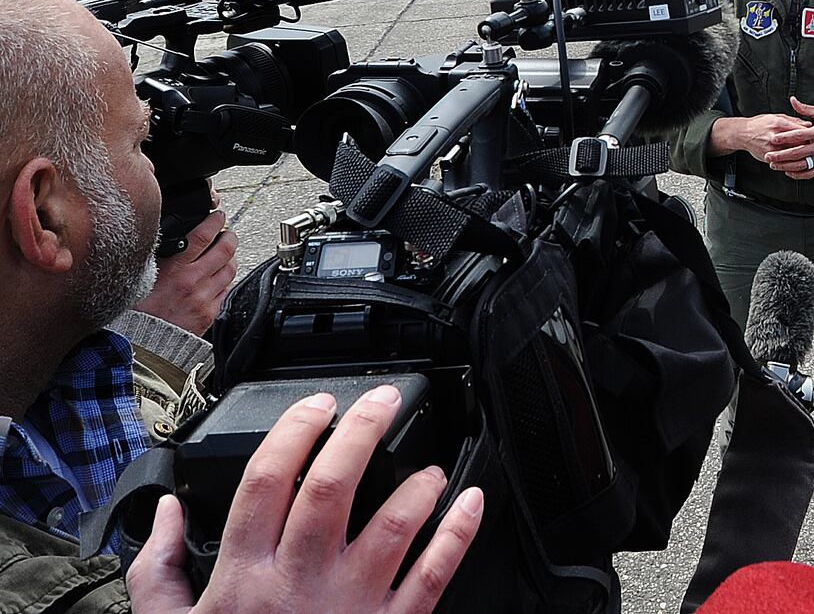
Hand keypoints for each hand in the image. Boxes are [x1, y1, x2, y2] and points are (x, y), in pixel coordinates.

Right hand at [125, 385, 483, 613]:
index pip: (266, 483)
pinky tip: (470, 503)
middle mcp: (298, 584)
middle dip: (362, 433)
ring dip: (418, 487)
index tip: (318, 404)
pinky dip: (458, 536)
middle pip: (333, 489)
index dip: (293, 431)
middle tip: (384, 401)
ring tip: (430, 466)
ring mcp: (349, 606)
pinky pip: (433, 577)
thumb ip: (160, 569)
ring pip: (392, 528)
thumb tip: (165, 513)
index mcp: (244, 577)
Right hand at [135, 198, 238, 334]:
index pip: (202, 235)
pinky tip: (219, 277)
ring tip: (226, 253)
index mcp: (173, 269)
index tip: (217, 216)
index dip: (214, 221)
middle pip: (225, 249)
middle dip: (229, 236)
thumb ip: (160, 258)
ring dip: (231, 257)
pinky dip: (226, 279)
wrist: (141, 346)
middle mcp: (192, 282)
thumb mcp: (142, 278)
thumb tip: (171, 239)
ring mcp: (204, 298)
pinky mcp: (210, 313)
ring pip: (230, 268)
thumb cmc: (136, 313)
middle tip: (227, 232)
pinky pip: (227, 290)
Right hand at [711, 113, 809, 160]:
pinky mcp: (767, 157)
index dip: (810, 134)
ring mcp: (770, 148)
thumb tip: (808, 124)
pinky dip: (791, 164)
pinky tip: (798, 164)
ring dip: (801, 158)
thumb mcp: (777, 116)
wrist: (743, 133)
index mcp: (778, 124)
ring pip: (790, 156)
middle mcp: (774, 136)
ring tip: (810, 157)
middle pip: (796, 144)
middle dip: (808, 147)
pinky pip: (782, 163)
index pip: (798, 130)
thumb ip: (793, 121)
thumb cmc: (761, 124)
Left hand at [763, 97, 813, 180]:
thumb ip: (805, 109)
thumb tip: (792, 100)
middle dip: (781, 155)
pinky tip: (788, 172)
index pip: (799, 135)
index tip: (773, 138)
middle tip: (768, 156)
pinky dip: (797, 174)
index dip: (785, 137)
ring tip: (774, 165)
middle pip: (797, 152)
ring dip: (786, 166)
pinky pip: (809, 173)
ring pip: (801, 165)